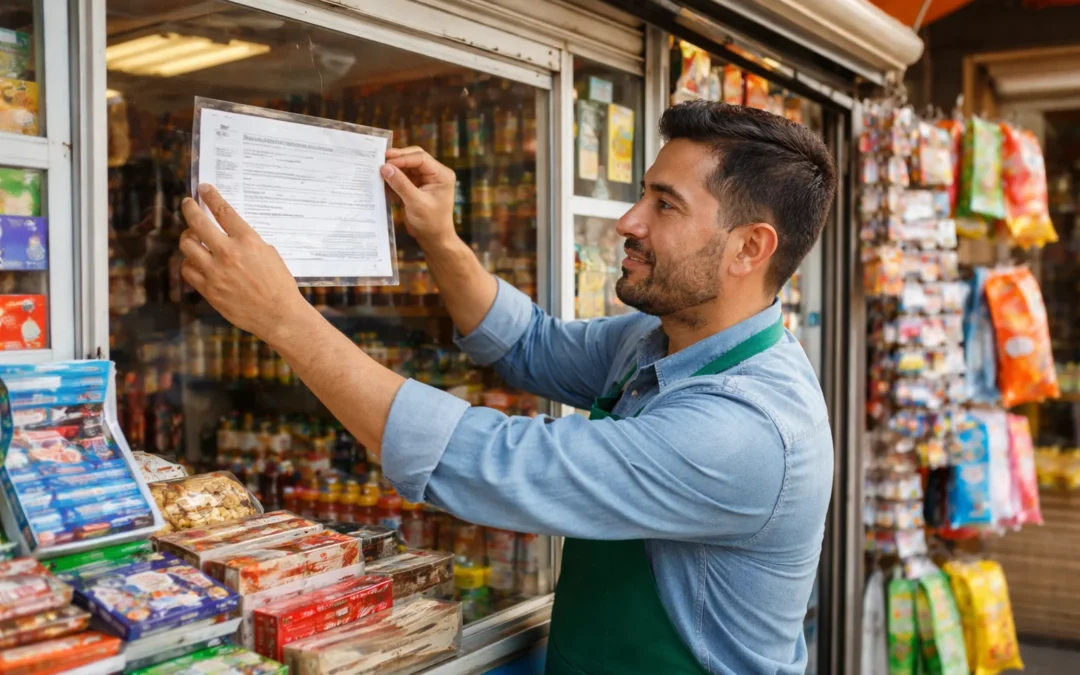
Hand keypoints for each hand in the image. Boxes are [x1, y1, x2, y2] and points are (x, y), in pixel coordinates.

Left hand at [179, 184, 310, 342]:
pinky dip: (189, 262)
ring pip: (186, 245)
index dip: (211, 196)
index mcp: (248, 241)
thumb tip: (233, 234)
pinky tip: (195, 261)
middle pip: (198, 223)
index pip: (223, 211)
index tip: (204, 189)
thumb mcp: (271, 255)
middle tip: (188, 204)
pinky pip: (187, 269)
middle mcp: (229, 253)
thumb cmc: (279, 286)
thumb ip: (249, 243)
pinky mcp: (208, 289)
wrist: (278, 315)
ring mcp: (215, 271)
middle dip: (189, 209)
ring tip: (192, 236)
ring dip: (187, 237)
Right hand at [382, 147, 456, 248]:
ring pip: (407, 166)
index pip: (421, 158)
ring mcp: (426, 179)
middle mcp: (435, 174)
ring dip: (394, 169)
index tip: (386, 162)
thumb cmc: (430, 223)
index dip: (403, 158)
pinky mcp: (417, 186)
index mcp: (441, 175)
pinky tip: (383, 181)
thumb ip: (401, 184)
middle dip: (397, 160)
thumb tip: (385, 168)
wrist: (433, 239)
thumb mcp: (415, 202)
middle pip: (414, 158)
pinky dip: (394, 178)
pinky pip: (403, 176)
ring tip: (379, 171)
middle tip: (380, 161)